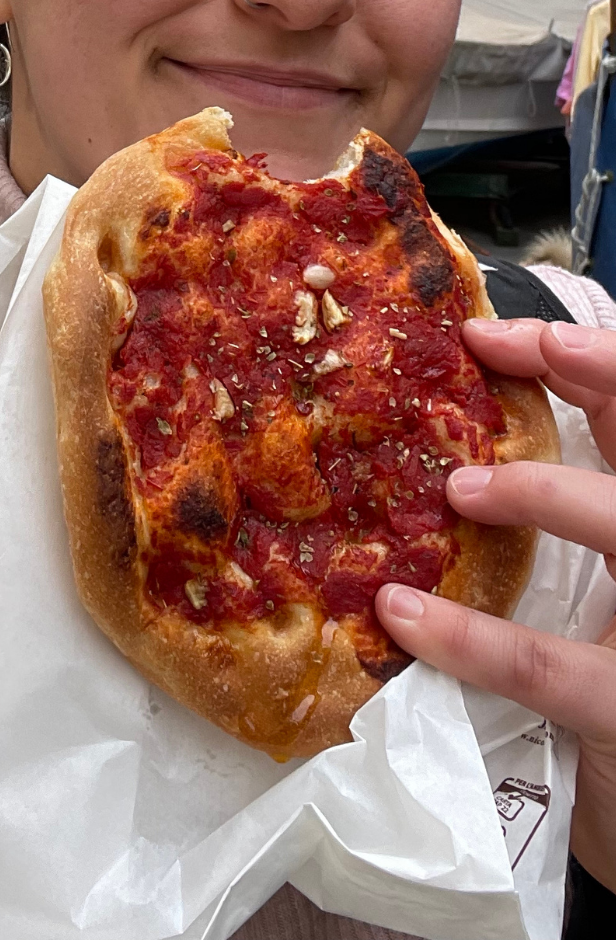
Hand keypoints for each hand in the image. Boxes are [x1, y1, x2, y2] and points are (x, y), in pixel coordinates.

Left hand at [376, 318, 615, 890]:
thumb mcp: (609, 587)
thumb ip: (571, 512)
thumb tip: (459, 440)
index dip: (590, 359)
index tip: (498, 332)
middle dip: (597, 375)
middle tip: (497, 345)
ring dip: (542, 491)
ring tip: (459, 486)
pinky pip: (548, 666)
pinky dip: (471, 638)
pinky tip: (404, 617)